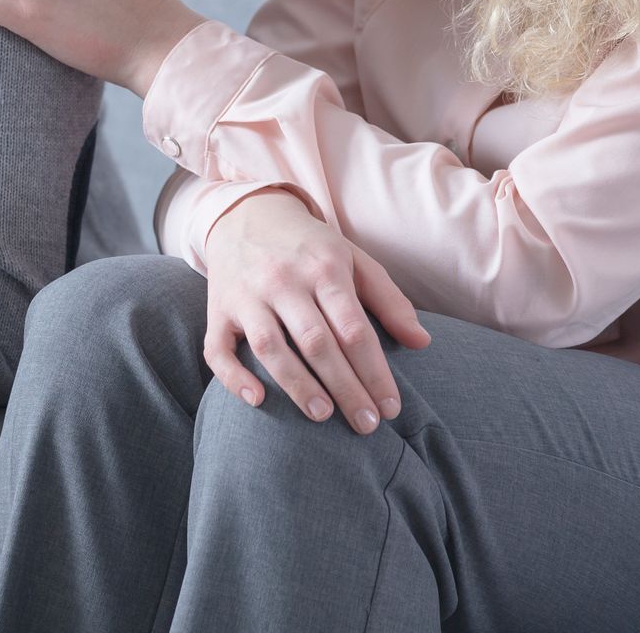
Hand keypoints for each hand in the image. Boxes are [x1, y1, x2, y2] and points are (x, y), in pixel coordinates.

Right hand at [201, 190, 431, 433]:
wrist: (246, 212)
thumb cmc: (308, 246)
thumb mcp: (353, 259)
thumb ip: (388, 299)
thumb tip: (421, 343)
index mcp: (323, 268)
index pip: (353, 329)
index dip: (374, 372)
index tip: (391, 408)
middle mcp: (282, 281)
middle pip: (316, 343)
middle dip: (345, 388)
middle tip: (367, 426)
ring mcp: (246, 295)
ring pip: (269, 347)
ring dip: (297, 385)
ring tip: (323, 416)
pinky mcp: (218, 310)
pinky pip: (218, 349)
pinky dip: (233, 376)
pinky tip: (257, 400)